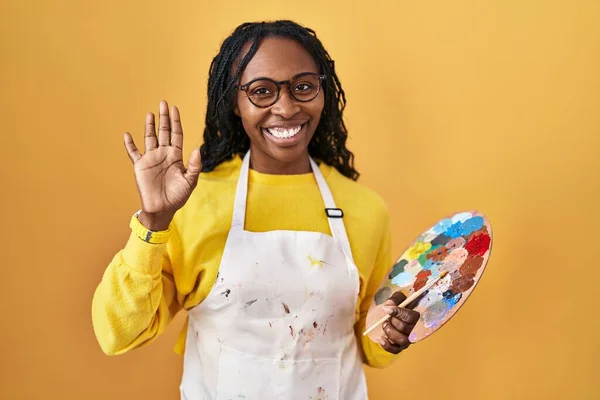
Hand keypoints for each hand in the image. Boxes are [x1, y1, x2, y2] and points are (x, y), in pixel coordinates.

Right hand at [124, 100, 200, 229]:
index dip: (176, 121)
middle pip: (164, 131)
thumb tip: (198, 148)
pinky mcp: (140, 166)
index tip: (175, 109)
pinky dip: (129, 144)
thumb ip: (195, 165)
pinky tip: (127, 134)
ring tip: (150, 113)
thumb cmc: (178, 196)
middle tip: (163, 103)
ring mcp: (151, 159)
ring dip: (150, 126)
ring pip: (150, 137)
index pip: (176, 134)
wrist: (162, 209)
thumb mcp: (190, 181)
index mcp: (176, 156)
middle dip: (164, 118)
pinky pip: (133, 152)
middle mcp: (163, 154)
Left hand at [378, 291, 420, 353]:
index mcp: (416, 316)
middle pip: (406, 328)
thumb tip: (388, 306)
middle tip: (386, 318)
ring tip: (384, 325)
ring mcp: (409, 339)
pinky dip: (388, 346)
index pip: (411, 317)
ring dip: (390, 333)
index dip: (398, 313)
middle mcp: (415, 329)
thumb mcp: (398, 298)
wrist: (396, 314)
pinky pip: (396, 350)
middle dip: (393, 322)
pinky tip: (382, 339)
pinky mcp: (401, 346)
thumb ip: (394, 300)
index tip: (386, 309)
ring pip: (402, 341)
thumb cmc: (399, 305)